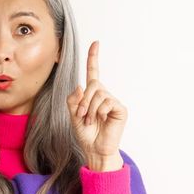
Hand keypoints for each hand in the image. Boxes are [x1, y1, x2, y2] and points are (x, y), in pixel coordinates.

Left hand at [66, 40, 126, 171]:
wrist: (95, 150)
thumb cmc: (85, 134)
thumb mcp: (73, 115)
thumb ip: (73, 99)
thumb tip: (80, 86)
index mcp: (92, 95)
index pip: (93, 73)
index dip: (94, 58)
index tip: (96, 43)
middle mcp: (104, 95)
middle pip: (92, 84)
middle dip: (83, 101)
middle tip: (82, 116)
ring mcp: (113, 101)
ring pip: (98, 94)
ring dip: (90, 109)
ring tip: (91, 121)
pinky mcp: (120, 109)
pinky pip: (107, 102)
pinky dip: (99, 112)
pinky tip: (101, 121)